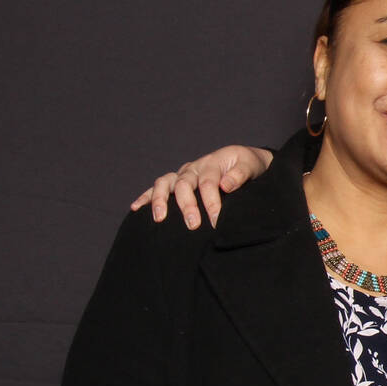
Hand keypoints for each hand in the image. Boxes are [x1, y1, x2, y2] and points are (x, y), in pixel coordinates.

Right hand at [130, 145, 274, 227]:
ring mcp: (183, 173)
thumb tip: (226, 185)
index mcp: (213, 163)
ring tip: (159, 218)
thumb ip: (240, 175)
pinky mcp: (176, 180)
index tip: (216, 221)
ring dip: (160, 200)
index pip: (209, 183)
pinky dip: (146, 196)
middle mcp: (194, 167)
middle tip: (193, 225)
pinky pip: (157, 187)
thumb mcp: (251, 166)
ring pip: (165, 183)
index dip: (211, 203)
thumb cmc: (248, 165)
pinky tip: (136, 208)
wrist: (243, 160)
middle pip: (185, 184)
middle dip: (187, 205)